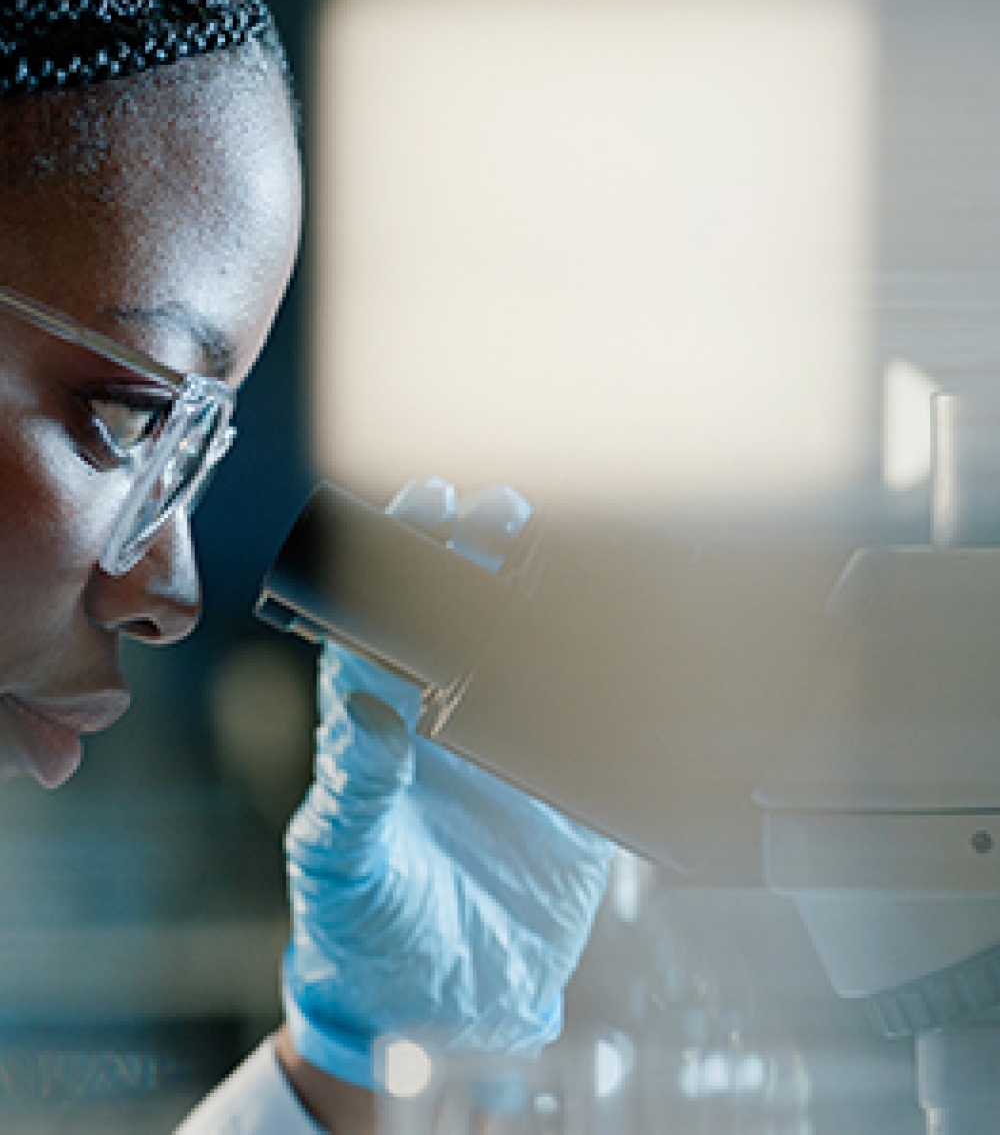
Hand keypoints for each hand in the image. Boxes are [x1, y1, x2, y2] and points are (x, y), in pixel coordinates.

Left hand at [282, 480, 613, 1089]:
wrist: (443, 1008)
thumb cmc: (364, 929)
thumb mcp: (345, 859)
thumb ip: (353, 788)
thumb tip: (363, 708)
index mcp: (381, 729)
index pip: (386, 623)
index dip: (403, 559)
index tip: (426, 506)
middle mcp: (444, 726)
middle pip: (459, 619)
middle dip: (478, 555)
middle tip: (502, 508)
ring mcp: (504, 755)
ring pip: (523, 653)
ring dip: (538, 597)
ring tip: (558, 543)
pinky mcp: (559, 793)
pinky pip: (583, 723)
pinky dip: (604, 681)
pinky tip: (622, 631)